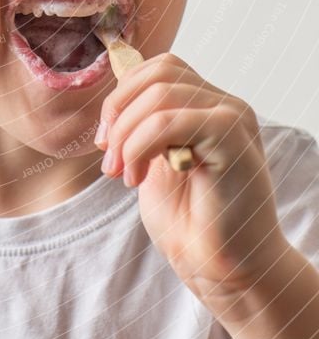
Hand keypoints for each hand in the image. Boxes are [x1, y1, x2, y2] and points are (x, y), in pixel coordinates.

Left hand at [95, 52, 289, 303]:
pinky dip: (140, 146)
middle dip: (118, 111)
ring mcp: (232, 118)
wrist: (223, 270)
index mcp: (208, 106)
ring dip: (126, 135)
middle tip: (108, 157)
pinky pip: (170, 121)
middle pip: (157, 74)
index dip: (122, 95)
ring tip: (121, 174)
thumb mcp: (154, 160)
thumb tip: (114, 100)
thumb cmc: (190, 221)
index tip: (105, 141)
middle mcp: (225, 104)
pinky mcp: (232, 139)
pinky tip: (138, 179)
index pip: (159, 68)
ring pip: (159, 94)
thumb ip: (143, 126)